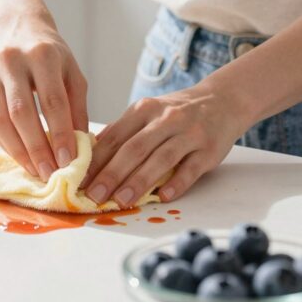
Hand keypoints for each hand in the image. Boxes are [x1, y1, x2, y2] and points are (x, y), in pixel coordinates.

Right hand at [0, 11, 87, 179]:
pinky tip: (20, 157)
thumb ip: (77, 108)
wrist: (17, 29)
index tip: (69, 161)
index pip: (52, 101)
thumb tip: (80, 147)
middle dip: (37, 149)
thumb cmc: (51, 56)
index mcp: (42, 55)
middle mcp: (12, 61)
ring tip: (35, 171)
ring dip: (18, 152)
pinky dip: (5, 144)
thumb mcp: (72, 73)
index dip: (60, 133)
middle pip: (22, 113)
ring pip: (0, 121)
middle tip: (50, 174)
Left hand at [82, 84, 249, 207]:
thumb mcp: (149, 111)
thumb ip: (123, 131)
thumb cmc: (178, 112)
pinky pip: (190, 168)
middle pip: (134, 148)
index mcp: (145, 109)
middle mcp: (166, 119)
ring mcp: (189, 134)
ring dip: (139, 181)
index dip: (96, 160)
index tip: (79, 180)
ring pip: (160, 159)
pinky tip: (163, 197)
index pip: (115, 136)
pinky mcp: (209, 149)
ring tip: (121, 200)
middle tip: (94, 195)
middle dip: (112, 173)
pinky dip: (176, 183)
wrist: (223, 100)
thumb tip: (90, 156)